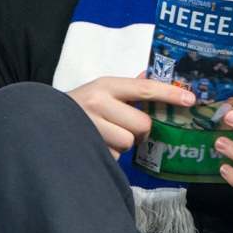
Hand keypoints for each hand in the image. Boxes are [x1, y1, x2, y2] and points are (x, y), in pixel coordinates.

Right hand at [68, 75, 193, 156]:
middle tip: (128, 127)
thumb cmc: (82, 105)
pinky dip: (111, 154)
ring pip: (129, 142)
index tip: (190, 100)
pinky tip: (98, 144)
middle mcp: (98, 102)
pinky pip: (115, 156)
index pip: (145, 89)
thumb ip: (130, 87)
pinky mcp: (87, 147)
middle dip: (141, 131)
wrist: (42, 120)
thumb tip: (155, 76)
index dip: (170, 94)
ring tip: (108, 135)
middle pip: (142, 124)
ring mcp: (91, 126)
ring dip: (124, 143)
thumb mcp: (104, 90)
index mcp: (107, 85)